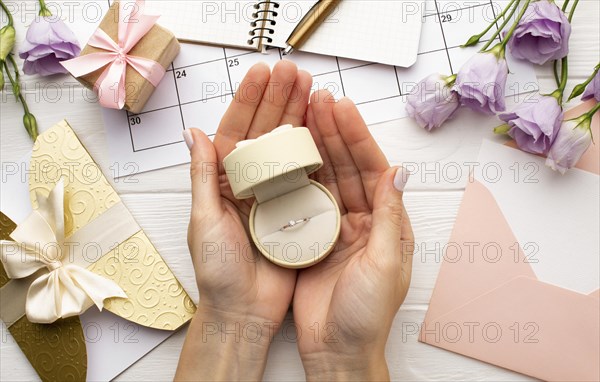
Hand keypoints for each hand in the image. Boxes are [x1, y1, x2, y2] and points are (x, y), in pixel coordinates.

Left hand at [175, 61, 312, 380]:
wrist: (244, 311)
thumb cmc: (217, 271)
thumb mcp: (204, 221)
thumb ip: (202, 177)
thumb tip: (195, 132)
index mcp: (222, 181)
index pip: (236, 131)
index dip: (249, 100)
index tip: (264, 73)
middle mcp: (248, 183)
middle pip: (264, 133)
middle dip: (278, 100)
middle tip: (294, 71)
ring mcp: (274, 195)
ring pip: (287, 148)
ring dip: (299, 117)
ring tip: (312, 89)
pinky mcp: (296, 210)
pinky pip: (307, 176)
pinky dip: (315, 152)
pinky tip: (324, 129)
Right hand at [294, 91, 414, 380]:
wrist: (336, 350)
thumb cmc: (365, 315)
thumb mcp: (383, 263)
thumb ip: (387, 216)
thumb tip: (399, 172)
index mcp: (385, 224)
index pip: (373, 170)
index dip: (357, 138)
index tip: (342, 109)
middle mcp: (361, 220)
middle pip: (347, 167)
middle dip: (334, 132)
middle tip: (319, 100)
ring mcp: (334, 228)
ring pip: (326, 177)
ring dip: (316, 147)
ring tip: (304, 115)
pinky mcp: (311, 239)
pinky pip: (305, 199)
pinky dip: (297, 175)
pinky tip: (288, 153)